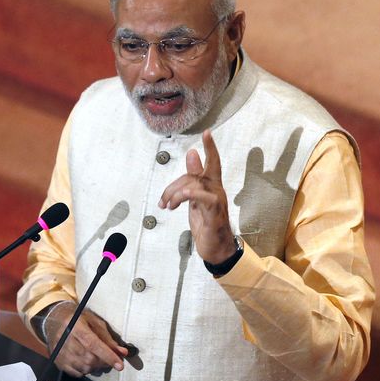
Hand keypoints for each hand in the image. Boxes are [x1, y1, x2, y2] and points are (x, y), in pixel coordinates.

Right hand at [44, 302, 127, 376]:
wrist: (57, 320)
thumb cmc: (80, 320)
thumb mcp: (95, 323)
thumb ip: (108, 338)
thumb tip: (122, 352)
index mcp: (75, 326)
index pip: (93, 344)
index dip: (108, 355)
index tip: (120, 365)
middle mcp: (64, 340)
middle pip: (89, 358)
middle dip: (104, 361)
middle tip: (110, 359)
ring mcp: (59, 352)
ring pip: (84, 368)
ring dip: (96, 366)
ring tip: (98, 358)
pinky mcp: (58, 362)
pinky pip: (77, 373)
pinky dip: (86, 370)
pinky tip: (87, 361)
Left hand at [159, 130, 236, 263]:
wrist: (215, 248)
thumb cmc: (206, 223)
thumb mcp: (195, 199)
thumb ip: (193, 178)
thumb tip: (192, 154)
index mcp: (212, 186)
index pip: (213, 162)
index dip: (210, 148)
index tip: (207, 132)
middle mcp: (216, 190)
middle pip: (193, 175)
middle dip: (173, 185)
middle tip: (163, 202)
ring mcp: (217, 201)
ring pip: (193, 184)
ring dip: (175, 194)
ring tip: (167, 206)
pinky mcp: (214, 212)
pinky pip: (202, 197)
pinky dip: (188, 195)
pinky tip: (179, 200)